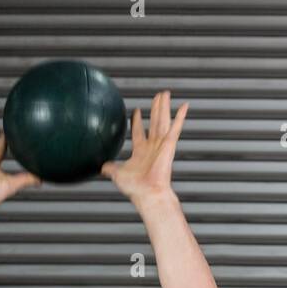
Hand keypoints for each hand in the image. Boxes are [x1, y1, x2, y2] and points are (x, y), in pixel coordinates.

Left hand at [100, 90, 187, 204]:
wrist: (148, 194)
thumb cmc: (136, 189)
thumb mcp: (117, 175)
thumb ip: (111, 168)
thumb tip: (101, 167)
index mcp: (141, 152)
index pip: (139, 132)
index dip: (137, 122)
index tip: (137, 111)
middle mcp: (153, 147)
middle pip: (154, 122)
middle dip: (155, 109)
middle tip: (157, 97)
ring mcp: (162, 145)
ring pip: (163, 120)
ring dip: (164, 106)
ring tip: (165, 93)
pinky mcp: (169, 145)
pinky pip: (176, 128)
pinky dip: (181, 117)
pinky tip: (185, 105)